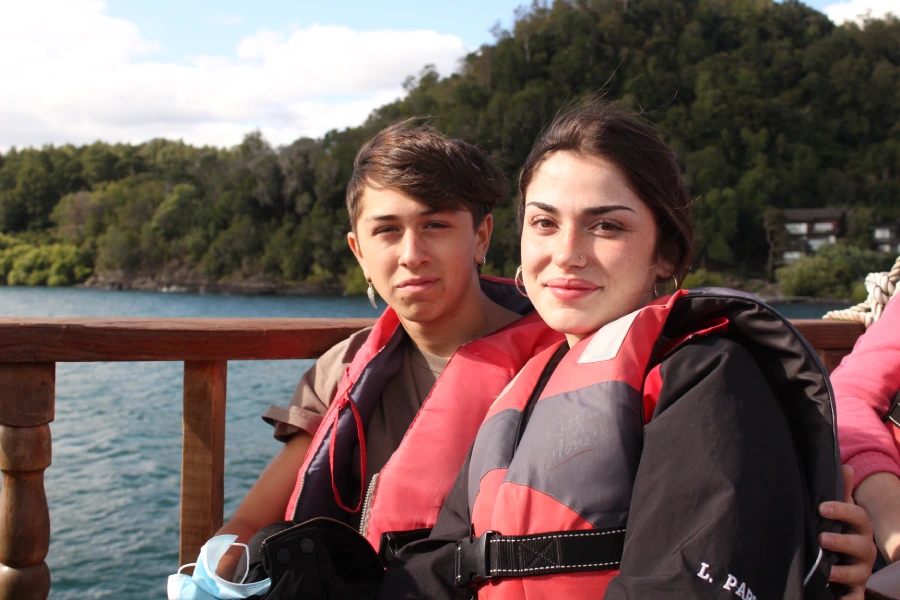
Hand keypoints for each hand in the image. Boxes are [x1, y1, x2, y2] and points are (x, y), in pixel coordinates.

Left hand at [818, 465, 876, 599]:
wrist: (843, 560)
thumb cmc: (839, 530)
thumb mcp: (840, 512)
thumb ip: (842, 492)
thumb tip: (846, 466)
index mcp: (860, 528)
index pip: (858, 517)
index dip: (842, 511)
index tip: (822, 508)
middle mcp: (864, 550)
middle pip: (861, 546)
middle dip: (842, 542)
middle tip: (822, 539)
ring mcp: (860, 571)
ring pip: (857, 574)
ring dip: (842, 572)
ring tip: (826, 571)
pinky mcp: (854, 590)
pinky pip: (855, 598)